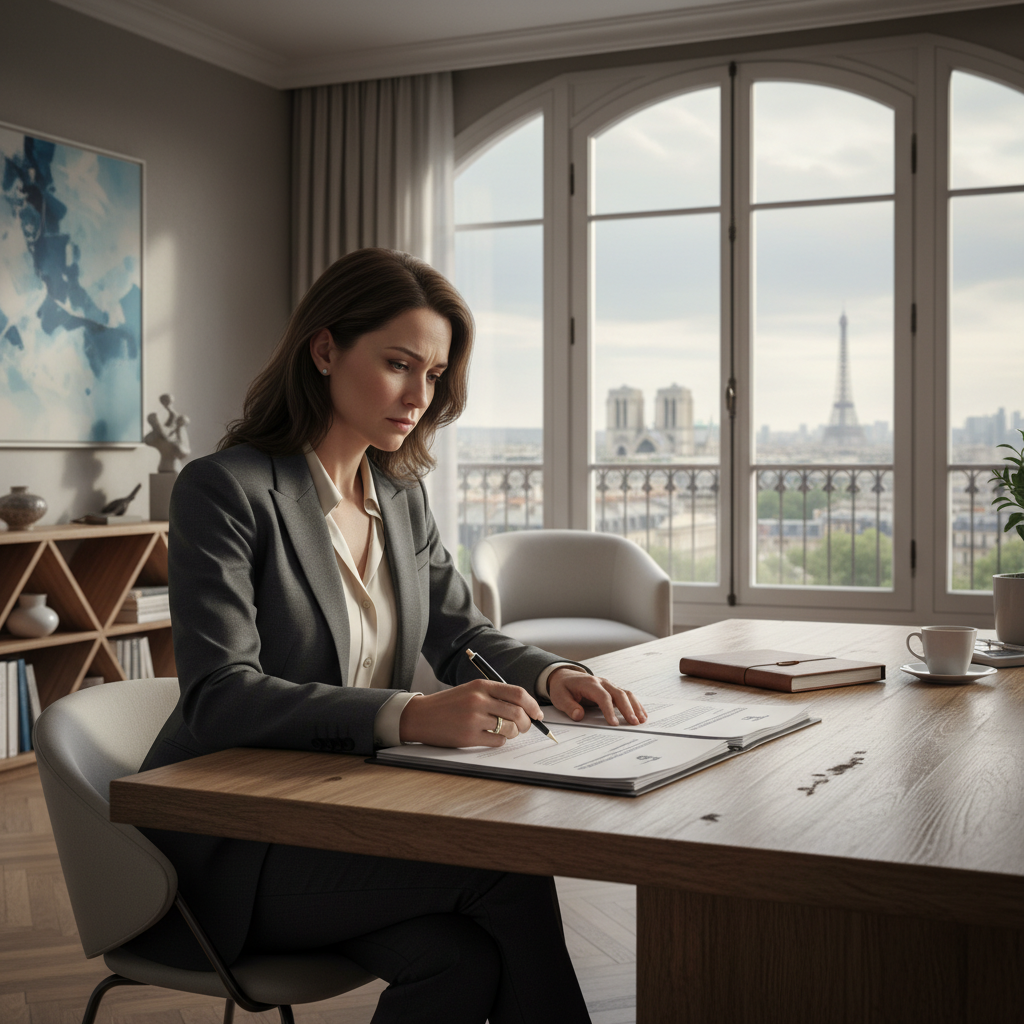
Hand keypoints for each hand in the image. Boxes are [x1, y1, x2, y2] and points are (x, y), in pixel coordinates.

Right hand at [398, 678, 541, 747]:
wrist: (420, 716)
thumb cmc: (448, 704)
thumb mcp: (471, 690)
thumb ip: (494, 695)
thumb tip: (524, 708)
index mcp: (481, 686)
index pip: (518, 693)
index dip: (533, 705)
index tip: (538, 714)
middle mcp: (478, 700)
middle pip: (518, 712)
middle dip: (527, 723)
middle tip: (526, 727)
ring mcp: (473, 719)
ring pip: (510, 729)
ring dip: (514, 733)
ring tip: (507, 732)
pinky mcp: (468, 737)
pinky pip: (497, 741)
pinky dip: (500, 742)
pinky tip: (492, 738)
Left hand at [547, 666, 646, 726]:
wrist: (564, 677)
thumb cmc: (562, 687)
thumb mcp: (560, 697)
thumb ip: (569, 706)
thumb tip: (579, 715)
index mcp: (589, 684)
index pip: (603, 697)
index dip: (609, 710)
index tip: (614, 724)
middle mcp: (602, 682)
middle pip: (619, 694)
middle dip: (628, 709)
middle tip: (633, 723)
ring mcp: (608, 685)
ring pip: (626, 694)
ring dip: (635, 706)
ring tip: (642, 720)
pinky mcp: (612, 690)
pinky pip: (626, 695)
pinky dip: (635, 704)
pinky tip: (641, 714)